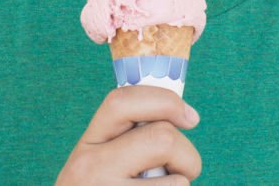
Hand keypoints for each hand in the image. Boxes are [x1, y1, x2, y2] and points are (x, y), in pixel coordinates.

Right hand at [56, 85, 201, 184]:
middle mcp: (91, 169)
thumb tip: (180, 116)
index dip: (165, 101)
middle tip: (184, 172)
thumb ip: (127, 141)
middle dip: (188, 155)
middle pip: (163, 138)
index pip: (122, 101)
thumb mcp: (100, 166)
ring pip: (178, 182)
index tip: (190, 118)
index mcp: (88, 145)